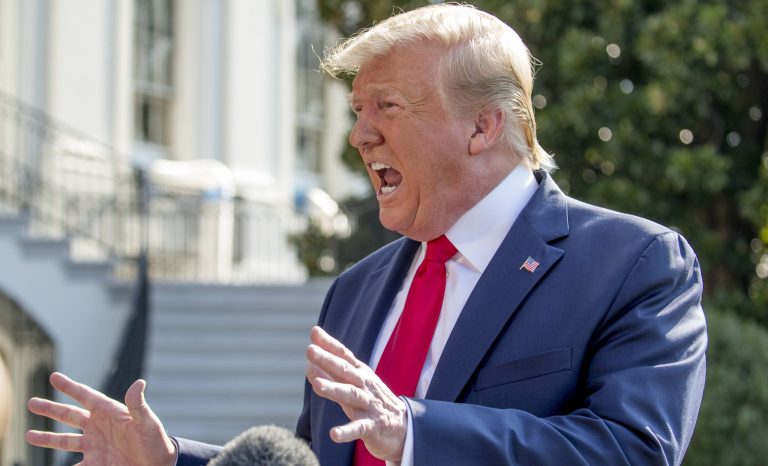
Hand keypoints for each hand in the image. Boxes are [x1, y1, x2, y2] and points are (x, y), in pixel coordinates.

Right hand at [27, 372, 175, 465]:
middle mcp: (99, 427)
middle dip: (50, 409)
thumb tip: (139, 382)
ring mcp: (95, 445)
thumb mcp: (147, 422)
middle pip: (69, 416)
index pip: (86, 396)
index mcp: (110, 413)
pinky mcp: (95, 463)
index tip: (54, 377)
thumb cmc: (156, 441)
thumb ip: (138, 405)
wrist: (158, 465)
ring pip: (65, 440)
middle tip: (31, 402)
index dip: (70, 387)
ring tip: (29, 435)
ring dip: (47, 438)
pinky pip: (73, 465)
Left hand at [306, 326, 406, 462]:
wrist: (404, 427)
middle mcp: (365, 386)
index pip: (344, 356)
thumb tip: (309, 363)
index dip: (329, 344)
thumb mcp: (354, 385)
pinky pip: (359, 428)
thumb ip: (332, 374)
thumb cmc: (373, 402)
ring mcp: (370, 405)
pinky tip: (334, 434)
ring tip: (317, 385)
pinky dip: (347, 431)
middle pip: (345, 371)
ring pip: (351, 395)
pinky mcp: (373, 427)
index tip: (314, 332)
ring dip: (334, 389)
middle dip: (327, 360)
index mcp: (361, 374)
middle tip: (309, 350)